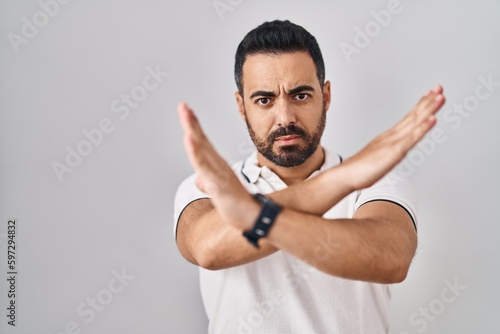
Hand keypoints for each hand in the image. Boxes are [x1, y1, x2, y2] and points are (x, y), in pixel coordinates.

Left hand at [177, 102, 258, 229]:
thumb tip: (199, 180)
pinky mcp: (219, 184)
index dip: (194, 127)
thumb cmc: (236, 203)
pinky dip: (196, 152)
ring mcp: (218, 173)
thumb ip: (208, 183)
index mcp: (216, 166)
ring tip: (186, 115)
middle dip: (191, 123)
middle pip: (201, 141)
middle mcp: (218, 165)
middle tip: (183, 105)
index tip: (187, 111)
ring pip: (202, 150)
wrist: (252, 217)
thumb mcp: (217, 192)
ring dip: (193, 132)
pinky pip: (205, 166)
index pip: (203, 143)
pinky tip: (189, 140)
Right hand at [339, 85, 445, 190]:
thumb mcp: (379, 158)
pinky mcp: (395, 151)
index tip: (431, 94)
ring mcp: (394, 142)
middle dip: (428, 101)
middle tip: (439, 88)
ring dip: (429, 109)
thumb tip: (394, 151)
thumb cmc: (361, 169)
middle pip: (413, 115)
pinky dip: (423, 127)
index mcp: (389, 136)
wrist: (346, 175)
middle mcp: (392, 135)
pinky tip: (432, 119)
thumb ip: (387, 152)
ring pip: (415, 122)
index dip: (421, 105)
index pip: (408, 118)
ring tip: (440, 96)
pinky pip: (412, 138)